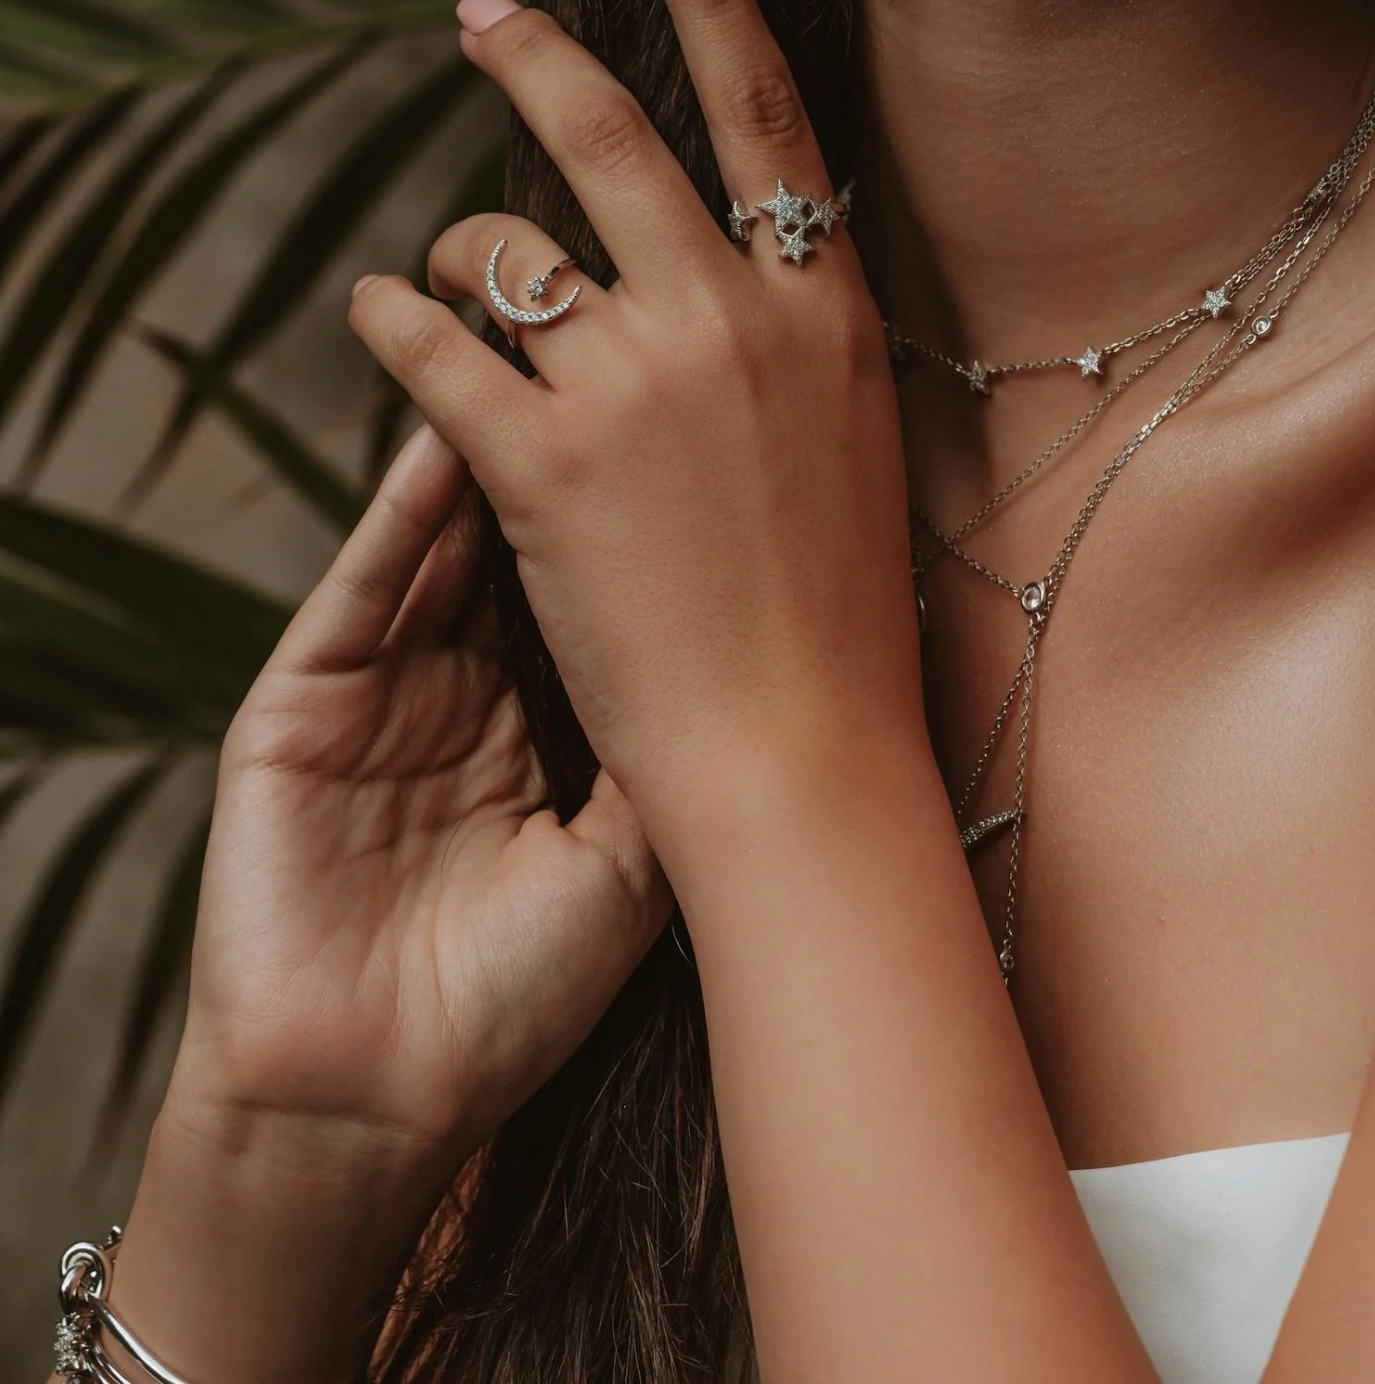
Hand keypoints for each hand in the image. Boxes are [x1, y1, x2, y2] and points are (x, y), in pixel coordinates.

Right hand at [172, 426, 670, 1156]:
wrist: (377, 1092)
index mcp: (554, 734)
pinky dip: (403, 514)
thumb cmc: (517, 1001)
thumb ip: (670, 752)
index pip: (602, 596)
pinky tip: (449, 437)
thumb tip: (764, 645)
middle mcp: (474, 697)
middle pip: (530, 549)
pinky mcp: (301, 703)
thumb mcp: (629, 866)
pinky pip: (360, 586)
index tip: (718, 437)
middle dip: (580, 458)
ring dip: (493, 451)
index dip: (653, 522)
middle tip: (637, 359)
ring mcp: (386, 694)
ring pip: (445, 546)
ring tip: (549, 361)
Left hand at [347, 0, 919, 824]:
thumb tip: (735, 285)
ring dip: (455, 257)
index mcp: (828, 322)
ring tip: (442, 285)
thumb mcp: (854, 456)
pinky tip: (379, 321)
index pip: (770, 128)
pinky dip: (388, 320)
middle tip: (484, 16)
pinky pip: (430, 346)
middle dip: (532, 57)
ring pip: (501, 252)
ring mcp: (639, 389)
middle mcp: (735, 325)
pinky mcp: (543, 467)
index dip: (717, 25)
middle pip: (613, 139)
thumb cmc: (840, 630)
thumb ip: (801, 353)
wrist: (803, 757)